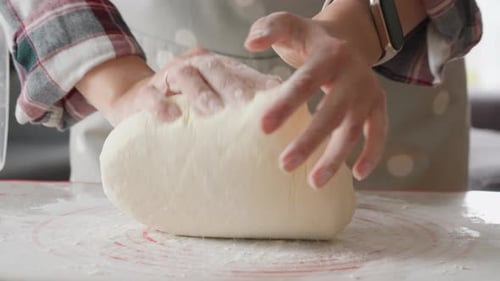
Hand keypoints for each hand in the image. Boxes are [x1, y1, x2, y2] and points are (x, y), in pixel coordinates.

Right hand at [78, 49, 280, 125]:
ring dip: (200, 92)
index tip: (274, 95)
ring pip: (184, 76)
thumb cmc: (184, 107)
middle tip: (246, 102)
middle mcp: (192, 68)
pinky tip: (172, 118)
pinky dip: (161, 105)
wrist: (134, 102)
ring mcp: (167, 79)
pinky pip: (150, 96)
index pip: (237, 69)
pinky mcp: (143, 95)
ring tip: (214, 110)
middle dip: (231, 84)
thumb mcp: (212, 103)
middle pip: (213, 68)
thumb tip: (279, 114)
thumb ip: (238, 106)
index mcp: (213, 69)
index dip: (255, 80)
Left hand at [245, 9, 387, 187]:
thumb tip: (251, 44)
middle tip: (284, 165)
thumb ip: (270, 29)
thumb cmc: (309, 41)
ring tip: (313, 183)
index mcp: (329, 54)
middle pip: (331, 112)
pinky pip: (379, 133)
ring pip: (354, 129)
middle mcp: (353, 74)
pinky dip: (372, 154)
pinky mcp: (378, 106)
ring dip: (336, 157)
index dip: (286, 104)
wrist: (346, 40)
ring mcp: (368, 92)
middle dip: (309, 141)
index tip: (263, 128)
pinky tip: (359, 176)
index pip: (306, 82)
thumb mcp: (290, 26)